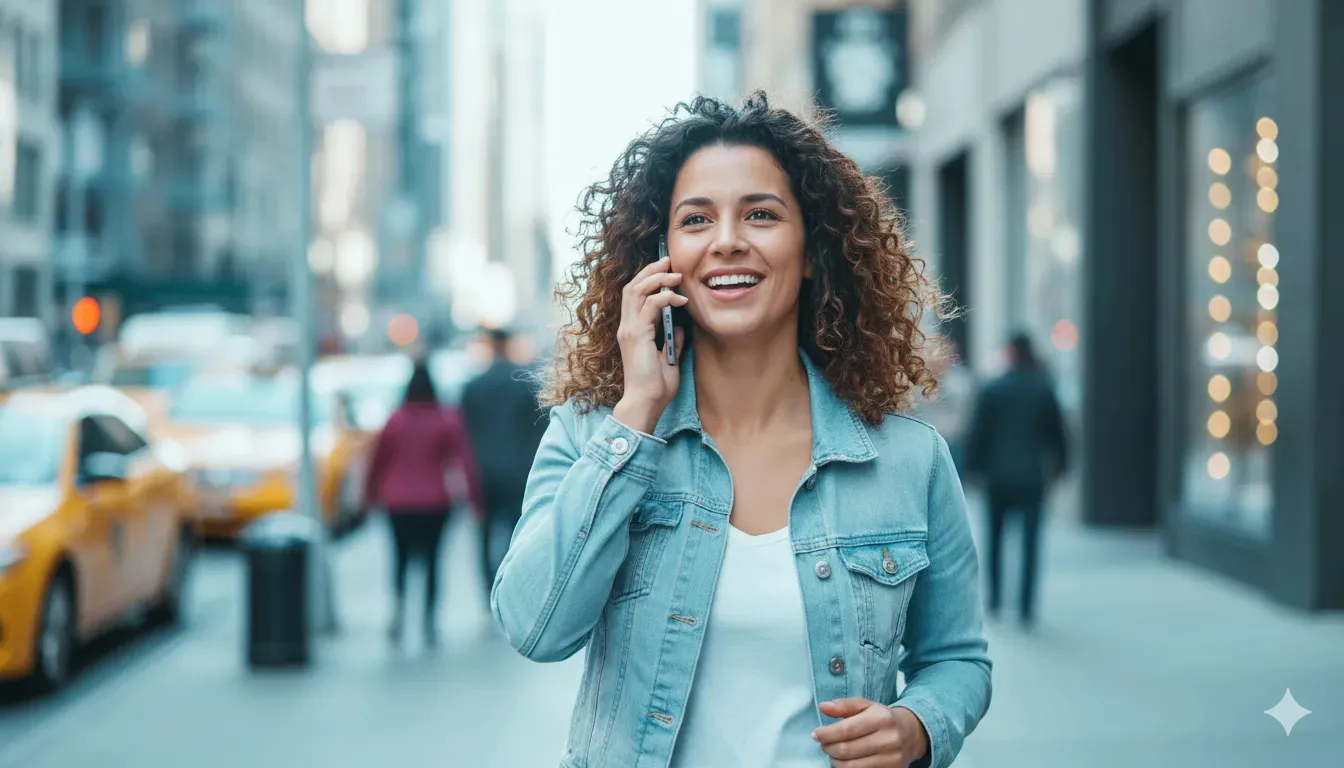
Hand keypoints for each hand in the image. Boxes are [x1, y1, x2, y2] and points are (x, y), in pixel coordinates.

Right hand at [612, 256, 687, 432]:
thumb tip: (679, 324)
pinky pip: (648, 306)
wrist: (647, 402)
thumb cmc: (657, 385)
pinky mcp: (637, 335)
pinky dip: (664, 298)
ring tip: (675, 274)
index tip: (666, 269)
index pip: (634, 295)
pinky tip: (679, 299)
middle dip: (650, 270)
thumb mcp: (669, 356)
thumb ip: (672, 337)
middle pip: (632, 286)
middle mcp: (627, 326)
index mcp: (632, 330)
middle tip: (668, 261)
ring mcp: (629, 330)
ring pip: (636, 291)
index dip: (648, 278)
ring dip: (656, 278)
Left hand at [813, 698, 928, 766]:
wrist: (911, 735)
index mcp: (881, 718)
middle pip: (846, 750)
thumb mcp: (866, 706)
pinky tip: (846, 761)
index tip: (816, 734)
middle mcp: (889, 739)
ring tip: (833, 753)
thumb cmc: (882, 718)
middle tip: (824, 744)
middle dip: (828, 748)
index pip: (846, 729)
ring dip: (835, 761)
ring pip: (851, 766)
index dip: (826, 734)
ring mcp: (892, 759)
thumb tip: (823, 707)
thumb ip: (843, 705)